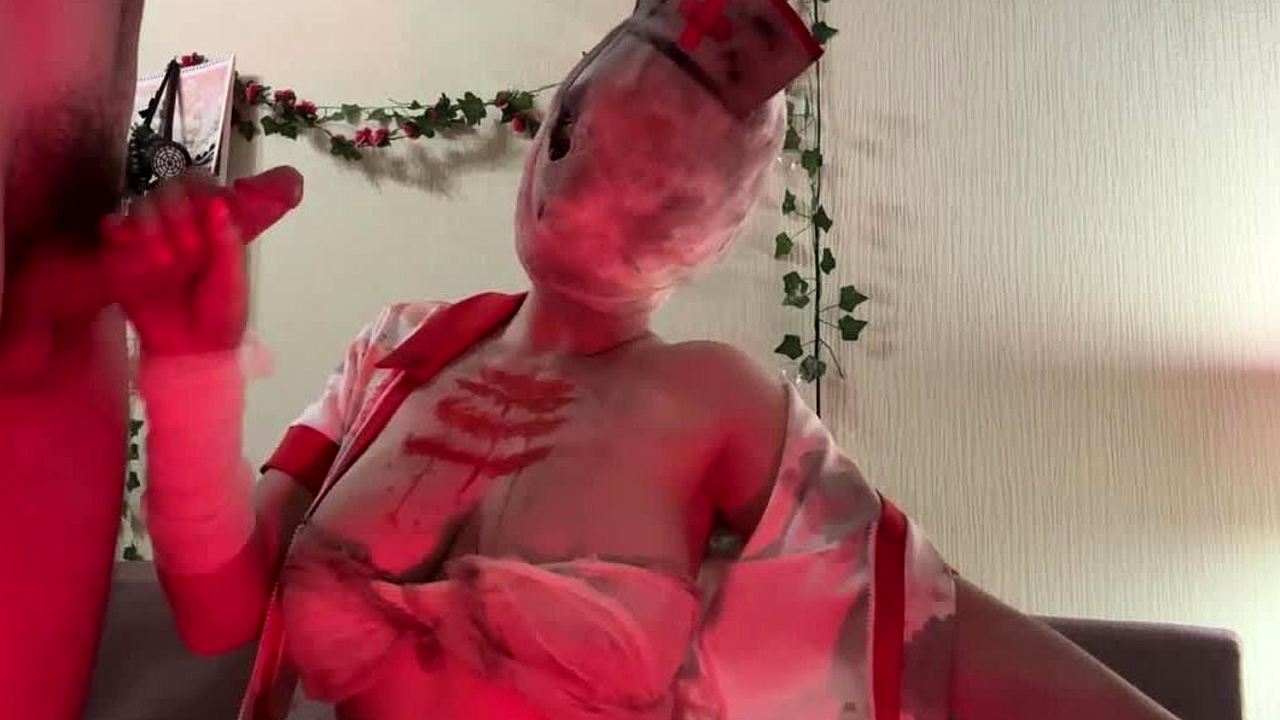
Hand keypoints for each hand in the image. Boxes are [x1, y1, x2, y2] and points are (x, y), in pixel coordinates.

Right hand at [102, 167, 302, 355]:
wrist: (191, 353)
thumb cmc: (219, 317)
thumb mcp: (232, 281)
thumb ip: (227, 243)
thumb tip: (219, 205)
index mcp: (210, 227)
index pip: (200, 186)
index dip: (201, 193)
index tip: (209, 214)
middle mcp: (179, 226)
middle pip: (167, 189)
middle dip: (177, 211)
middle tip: (188, 248)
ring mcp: (150, 238)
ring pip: (140, 206)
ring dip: (150, 225)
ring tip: (164, 262)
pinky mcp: (123, 256)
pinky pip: (113, 230)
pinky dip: (118, 233)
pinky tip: (129, 247)